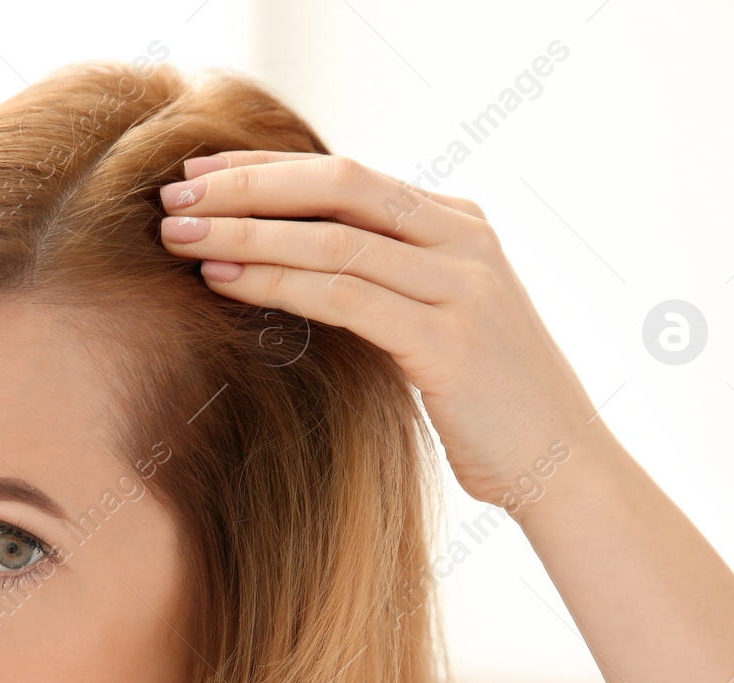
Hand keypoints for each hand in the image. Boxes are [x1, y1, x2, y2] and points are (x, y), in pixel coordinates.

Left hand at [158, 151, 607, 514]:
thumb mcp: (434, 320)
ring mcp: (462, 286)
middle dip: (246, 186)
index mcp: (458, 223)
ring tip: (179, 236)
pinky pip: (346, 297)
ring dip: (247, 233)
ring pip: (334, 240)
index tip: (198, 172)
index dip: (266, 168)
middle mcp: (464, 239)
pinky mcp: (448, 341)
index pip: (347, 175)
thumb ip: (383, 280)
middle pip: (338, 187)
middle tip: (173, 195)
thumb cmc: (484, 401)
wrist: (560, 463)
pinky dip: (278, 283)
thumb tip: (287, 261)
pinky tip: (225, 281)